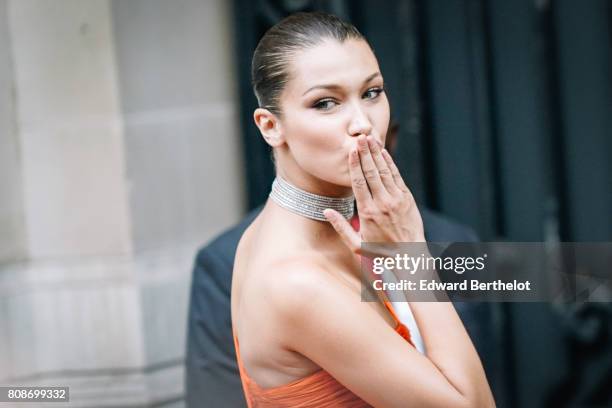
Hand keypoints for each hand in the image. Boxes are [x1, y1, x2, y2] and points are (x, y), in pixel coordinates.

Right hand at [324, 134, 424, 254]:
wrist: (409, 255)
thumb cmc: (380, 252)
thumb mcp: (356, 244)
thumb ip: (341, 227)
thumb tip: (325, 211)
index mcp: (367, 213)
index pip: (359, 183)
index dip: (354, 165)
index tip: (351, 151)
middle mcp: (382, 203)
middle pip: (371, 173)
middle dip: (365, 154)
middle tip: (360, 137)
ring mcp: (396, 199)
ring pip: (384, 172)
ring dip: (377, 154)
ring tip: (370, 140)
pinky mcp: (407, 198)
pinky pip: (397, 177)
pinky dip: (390, 163)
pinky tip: (384, 153)